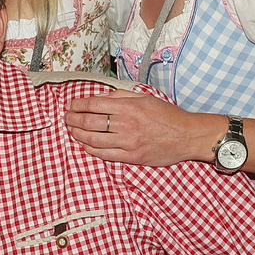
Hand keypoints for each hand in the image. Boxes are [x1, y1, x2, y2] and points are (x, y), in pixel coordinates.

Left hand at [65, 90, 214, 166]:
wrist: (187, 136)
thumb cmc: (167, 115)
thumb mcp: (145, 98)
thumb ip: (120, 97)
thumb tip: (99, 98)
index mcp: (129, 107)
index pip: (94, 104)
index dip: (78, 105)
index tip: (72, 105)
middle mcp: (127, 124)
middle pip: (90, 122)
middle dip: (73, 119)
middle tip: (67, 118)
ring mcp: (129, 142)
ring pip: (94, 140)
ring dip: (78, 135)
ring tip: (72, 130)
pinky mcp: (132, 157)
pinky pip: (105, 155)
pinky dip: (91, 150)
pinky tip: (85, 145)